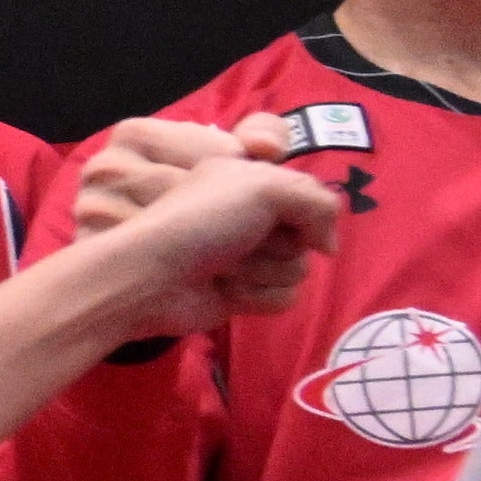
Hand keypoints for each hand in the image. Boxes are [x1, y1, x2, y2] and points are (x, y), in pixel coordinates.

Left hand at [83, 144, 340, 327]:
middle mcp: (252, 218)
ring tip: (223, 267)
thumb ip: (316, 201)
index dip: (303, 210)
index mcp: (252, 182)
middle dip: (277, 244)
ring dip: (261, 271)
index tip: (278, 214)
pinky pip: (283, 299)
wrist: (151, 279)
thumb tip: (329, 246)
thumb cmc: (200, 222)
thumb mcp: (262, 186)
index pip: (310, 198)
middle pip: (306, 238)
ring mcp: (248, 258)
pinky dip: (254, 296)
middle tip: (239, 242)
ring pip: (296, 271)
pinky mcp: (243, 294)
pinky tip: (224, 290)